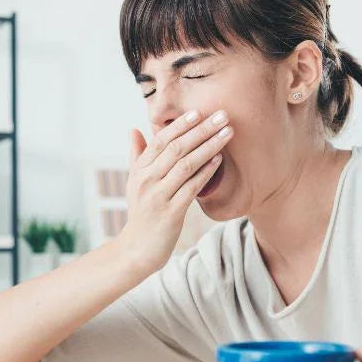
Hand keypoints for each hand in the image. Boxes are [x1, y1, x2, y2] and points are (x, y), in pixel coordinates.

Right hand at [113, 109, 230, 274]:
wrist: (137, 249)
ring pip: (186, 165)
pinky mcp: (171, 213)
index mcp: (139, 170)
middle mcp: (146, 180)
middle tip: (222, 115)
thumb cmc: (141, 213)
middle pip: (176, 148)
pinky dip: (206, 172)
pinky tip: (220, 160)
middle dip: (201, 130)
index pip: (160, 140)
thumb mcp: (134, 183)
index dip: (180, 125)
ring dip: (209, 146)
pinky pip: (192, 187)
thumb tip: (134, 129)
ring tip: (227, 133)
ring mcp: (158, 196)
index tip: (199, 112)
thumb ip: (136, 155)